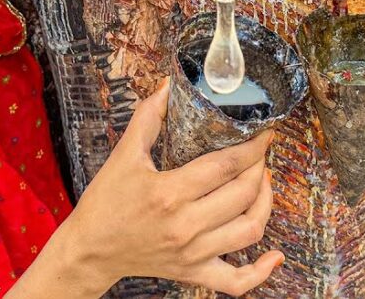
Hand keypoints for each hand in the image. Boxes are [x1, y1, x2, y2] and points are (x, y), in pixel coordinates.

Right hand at [50, 81, 283, 296]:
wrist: (89, 250)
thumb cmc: (105, 203)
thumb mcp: (124, 156)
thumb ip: (148, 118)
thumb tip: (169, 86)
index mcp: (170, 192)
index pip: (226, 165)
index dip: (253, 147)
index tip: (265, 133)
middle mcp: (186, 225)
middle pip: (243, 194)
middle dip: (260, 168)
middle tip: (259, 154)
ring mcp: (193, 253)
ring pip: (250, 230)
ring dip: (265, 204)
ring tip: (262, 184)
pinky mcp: (193, 272)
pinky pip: (237, 282)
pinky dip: (260, 272)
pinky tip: (275, 256)